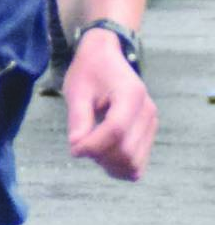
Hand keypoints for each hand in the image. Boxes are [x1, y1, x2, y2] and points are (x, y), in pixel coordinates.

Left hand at [64, 30, 156, 180]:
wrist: (106, 58)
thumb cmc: (88, 72)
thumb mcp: (77, 90)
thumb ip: (78, 119)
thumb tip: (77, 147)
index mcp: (131, 95)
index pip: (115, 131)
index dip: (92, 145)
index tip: (73, 147)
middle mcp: (148, 111)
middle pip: (126, 152)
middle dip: (98, 156)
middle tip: (80, 144)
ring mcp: (151, 124)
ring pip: (134, 163)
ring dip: (109, 164)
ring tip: (92, 147)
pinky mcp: (149, 133)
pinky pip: (138, 163)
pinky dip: (119, 166)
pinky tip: (102, 154)